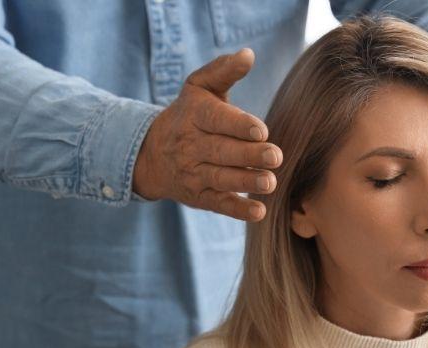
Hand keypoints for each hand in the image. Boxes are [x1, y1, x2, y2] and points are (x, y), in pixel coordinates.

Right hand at [132, 48, 281, 221]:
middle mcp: (191, 146)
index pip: (216, 120)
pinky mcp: (199, 197)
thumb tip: (249, 54)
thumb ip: (224, 70)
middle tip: (276, 156)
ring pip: (221, 179)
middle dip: (248, 155)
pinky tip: (258, 212)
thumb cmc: (189, 114)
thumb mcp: (200, 87)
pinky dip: (238, 210)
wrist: (152, 153)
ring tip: (270, 182)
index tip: (262, 130)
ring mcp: (194, 173)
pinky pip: (218, 205)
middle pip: (221, 151)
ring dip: (246, 182)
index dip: (238, 125)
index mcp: (194, 115)